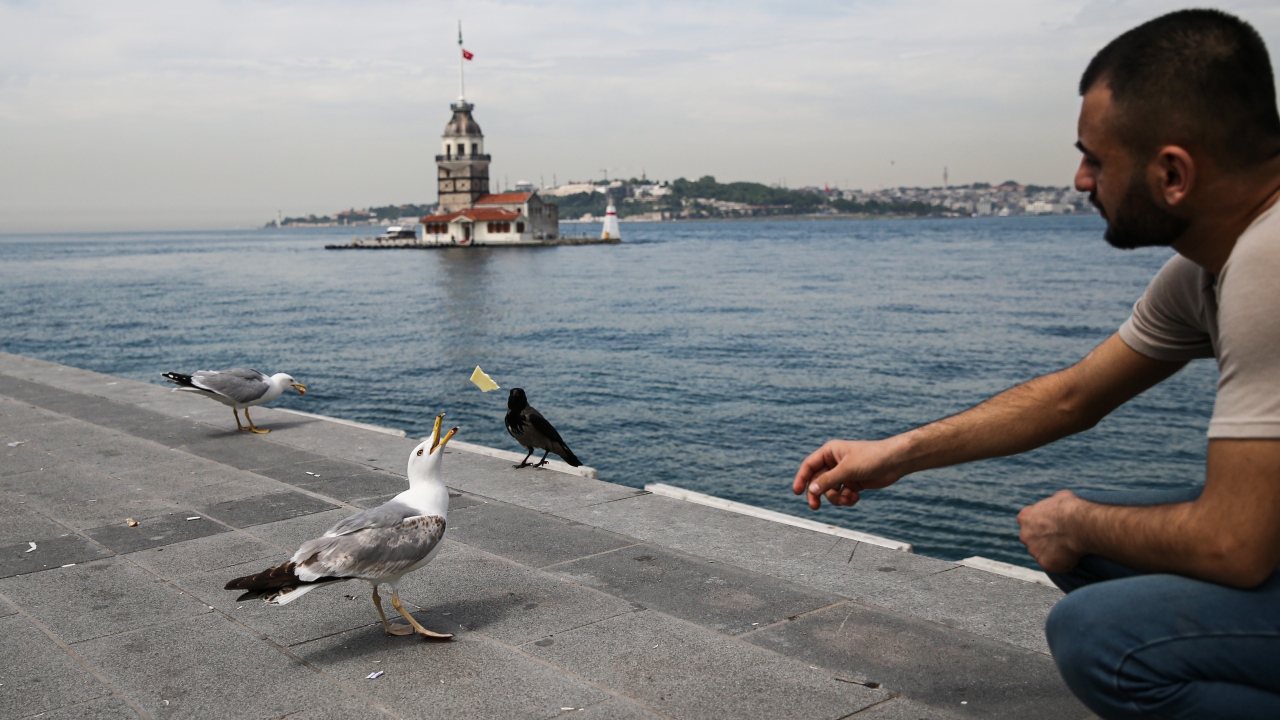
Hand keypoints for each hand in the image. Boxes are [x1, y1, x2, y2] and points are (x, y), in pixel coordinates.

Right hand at [792, 439, 906, 509]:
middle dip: (818, 494)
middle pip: (818, 481)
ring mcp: (844, 474)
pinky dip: (847, 499)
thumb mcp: (847, 470)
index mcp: (830, 452)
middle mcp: (835, 463)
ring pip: (831, 491)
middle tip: (815, 507)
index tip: (797, 492)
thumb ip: (828, 480)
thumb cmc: (872, 458)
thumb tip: (811, 490)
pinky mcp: (853, 483)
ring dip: (837, 498)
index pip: (809, 466)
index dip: (801, 478)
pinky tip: (856, 497)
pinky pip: (842, 495)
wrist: (895, 462)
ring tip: (848, 498)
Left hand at [1018, 490, 1086, 572]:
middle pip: (1032, 539)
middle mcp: (1025, 535)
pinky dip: (1062, 562)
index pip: (1027, 522)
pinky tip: (1072, 555)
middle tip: (1060, 538)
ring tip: (1069, 547)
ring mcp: (1033, 550)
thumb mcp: (1059, 497)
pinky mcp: (1045, 563)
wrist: (1079, 524)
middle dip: (1043, 540)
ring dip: (1052, 552)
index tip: (1051, 525)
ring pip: (1042, 553)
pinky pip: (1053, 565)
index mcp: (1024, 517)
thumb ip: (1053, 504)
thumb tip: (1058, 503)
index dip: (1040, 524)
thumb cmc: (1070, 508)